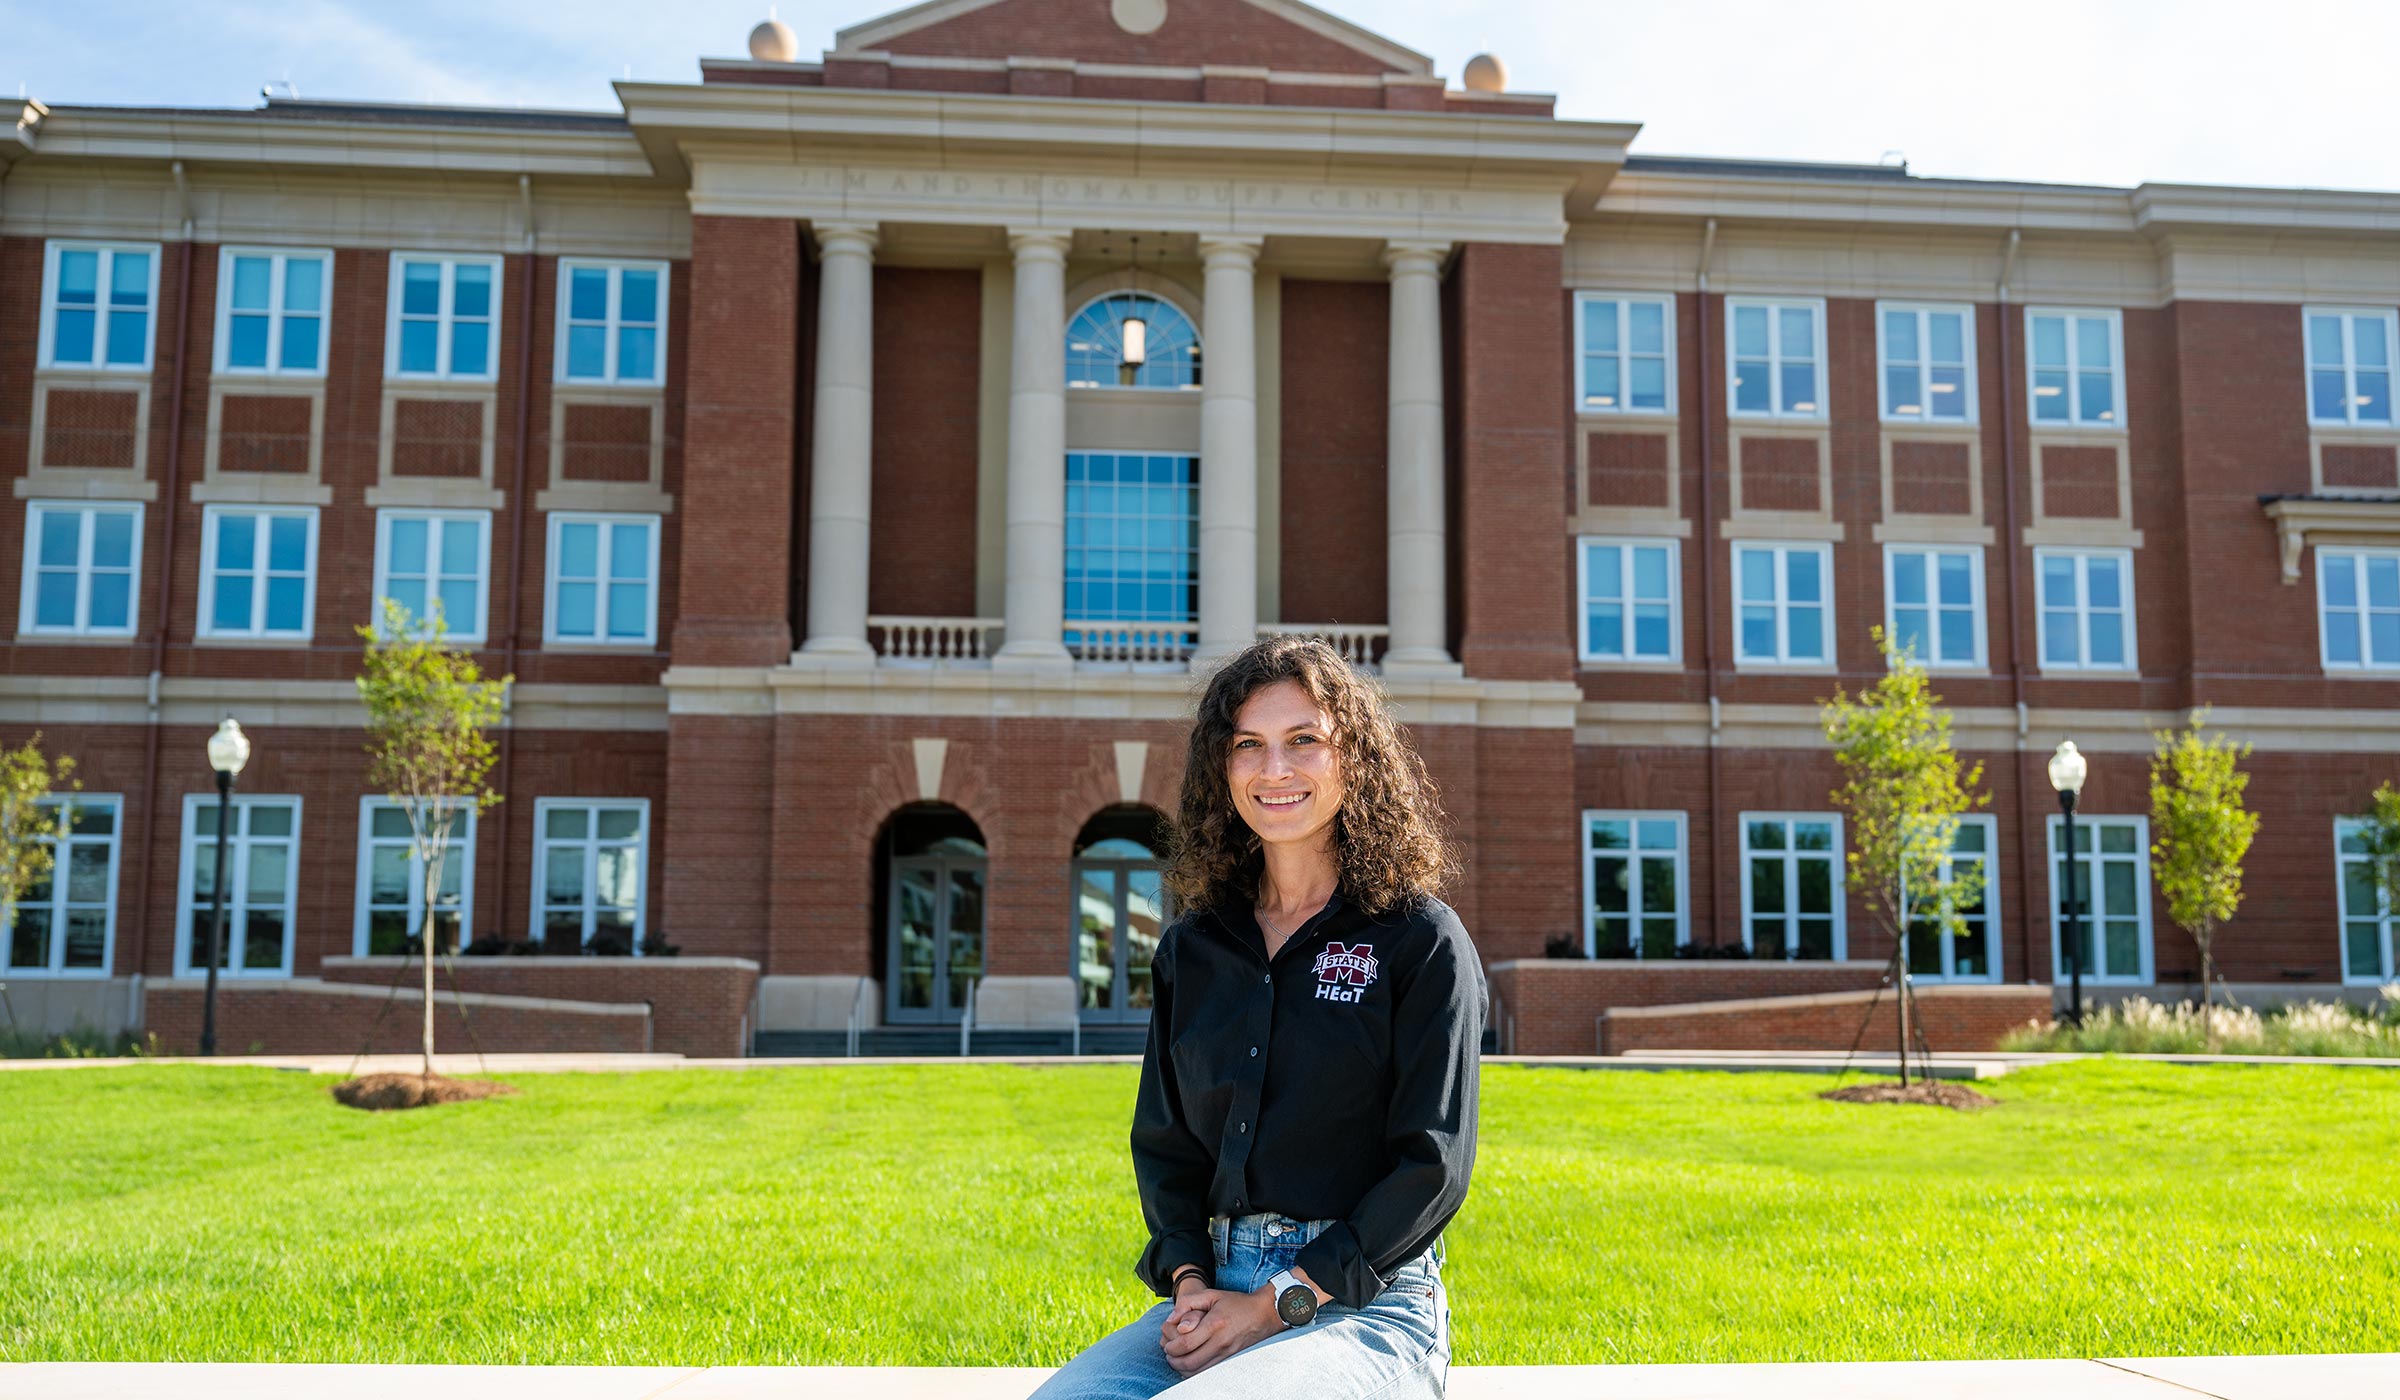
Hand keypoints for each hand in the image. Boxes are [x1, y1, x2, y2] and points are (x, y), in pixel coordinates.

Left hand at [1158, 1283, 1281, 1376]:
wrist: (1264, 1314)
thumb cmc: (1236, 1303)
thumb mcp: (1212, 1295)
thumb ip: (1188, 1302)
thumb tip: (1171, 1319)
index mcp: (1214, 1324)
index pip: (1186, 1343)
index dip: (1171, 1348)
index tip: (1167, 1345)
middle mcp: (1221, 1341)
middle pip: (1189, 1361)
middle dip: (1174, 1361)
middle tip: (1168, 1355)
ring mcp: (1227, 1353)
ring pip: (1198, 1371)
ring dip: (1183, 1369)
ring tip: (1177, 1360)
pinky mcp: (1231, 1360)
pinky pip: (1209, 1372)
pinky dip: (1195, 1372)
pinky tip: (1190, 1365)